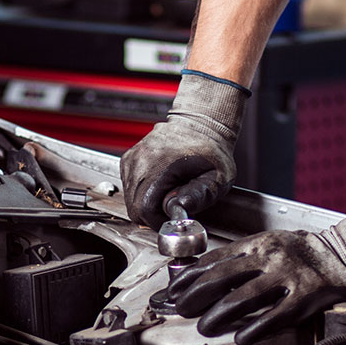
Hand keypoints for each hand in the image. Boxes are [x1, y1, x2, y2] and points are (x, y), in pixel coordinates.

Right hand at [120, 70, 249, 230]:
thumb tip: (179, 209)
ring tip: (168, 192)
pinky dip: (141, 193)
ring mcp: (132, 160)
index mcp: (160, 166)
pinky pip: (129, 188)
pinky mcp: (128, 160)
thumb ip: (200, 195)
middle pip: (134, 208)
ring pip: (129, 200)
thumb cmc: (210, 150)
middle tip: (172, 206)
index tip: (173, 216)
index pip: (144, 209)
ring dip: (147, 203)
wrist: (200, 124)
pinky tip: (159, 184)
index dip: (158, 220)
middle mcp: (140, 161)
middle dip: (153, 215)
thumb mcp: (217, 177)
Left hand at [168, 205, 345, 344]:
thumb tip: (204, 273)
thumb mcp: (265, 244)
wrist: (338, 255)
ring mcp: (286, 277)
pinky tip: (241, 338)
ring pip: (243, 297)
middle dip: (196, 295)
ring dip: (218, 314)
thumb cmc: (296, 251)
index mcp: (255, 244)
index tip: (174, 289)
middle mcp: (267, 258)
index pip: (214, 259)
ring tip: (204, 326)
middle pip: (222, 277)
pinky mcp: (304, 297)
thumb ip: (238, 257)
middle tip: (181, 309)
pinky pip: (275, 316)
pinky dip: (255, 328)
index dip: (190, 276)